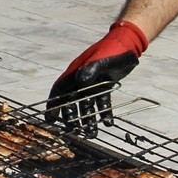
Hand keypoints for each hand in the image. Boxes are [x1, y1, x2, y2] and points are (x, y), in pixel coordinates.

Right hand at [46, 21, 147, 136]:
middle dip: (71, 117)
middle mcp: (81, 79)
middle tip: (73, 132)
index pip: (59, 91)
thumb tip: (79, 82)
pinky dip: (104, 112)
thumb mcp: (100, 60)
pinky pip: (102, 102)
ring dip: (89, 119)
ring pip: (88, 104)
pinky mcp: (105, 85)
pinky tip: (108, 123)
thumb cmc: (112, 50)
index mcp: (75, 72)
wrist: (128, 43)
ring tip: (92, 134)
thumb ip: (90, 71)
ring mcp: (93, 83)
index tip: (50, 120)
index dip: (53, 105)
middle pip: (72, 102)